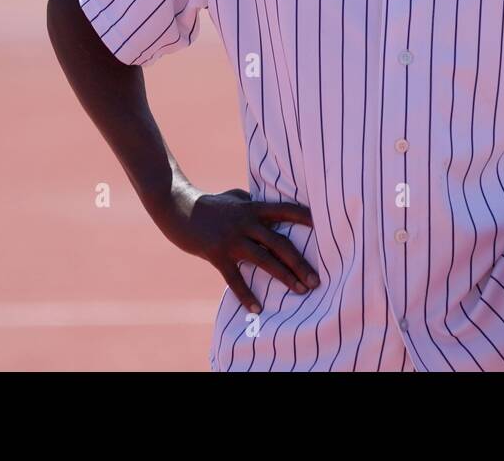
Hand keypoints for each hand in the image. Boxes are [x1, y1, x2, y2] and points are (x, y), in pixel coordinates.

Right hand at [151, 186, 318, 313]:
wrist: (178, 208)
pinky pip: (235, 278)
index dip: (305, 217)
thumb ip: (254, 203)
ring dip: (284, 277)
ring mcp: (232, 239)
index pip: (285, 210)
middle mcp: (246, 223)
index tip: (325, 226)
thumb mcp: (235, 197)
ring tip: (300, 291)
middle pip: (280, 243)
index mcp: (253, 207)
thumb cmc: (210, 203)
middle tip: (317, 280)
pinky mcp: (217, 254)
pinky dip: (246, 295)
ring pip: (264, 261)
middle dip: (300, 263)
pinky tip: (258, 307)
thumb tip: (272, 208)